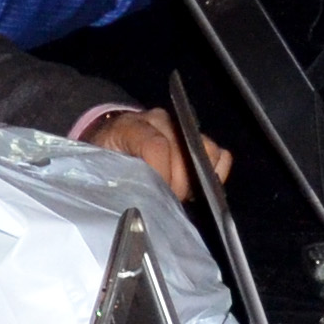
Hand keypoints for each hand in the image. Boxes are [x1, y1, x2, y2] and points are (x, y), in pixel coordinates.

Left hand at [84, 107, 229, 199]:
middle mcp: (161, 122)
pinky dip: (212, 176)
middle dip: (177, 185)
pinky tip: (192, 187)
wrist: (113, 141)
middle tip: (164, 199)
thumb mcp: (102, 169)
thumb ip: (119, 179)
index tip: (157, 196)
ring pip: (208, 153)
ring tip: (176, 192)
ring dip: (196, 181)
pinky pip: (221, 156)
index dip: (161, 175)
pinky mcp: (200, 138)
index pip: (157, 146)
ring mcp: (183, 128)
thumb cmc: (107, 159)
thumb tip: (139, 202)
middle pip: (186, 153)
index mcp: (132, 127)